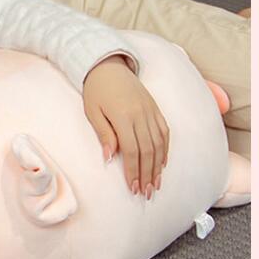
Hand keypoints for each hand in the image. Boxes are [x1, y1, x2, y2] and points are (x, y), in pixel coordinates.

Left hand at [83, 56, 169, 197]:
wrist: (108, 65)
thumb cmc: (95, 90)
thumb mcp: (93, 111)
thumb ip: (104, 134)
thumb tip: (110, 158)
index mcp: (123, 116)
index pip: (132, 150)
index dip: (133, 171)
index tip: (133, 187)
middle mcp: (141, 115)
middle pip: (148, 150)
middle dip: (147, 174)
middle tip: (146, 193)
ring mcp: (151, 111)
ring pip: (159, 144)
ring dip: (158, 167)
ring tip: (155, 184)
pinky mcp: (156, 108)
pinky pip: (165, 132)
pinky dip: (165, 150)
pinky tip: (162, 164)